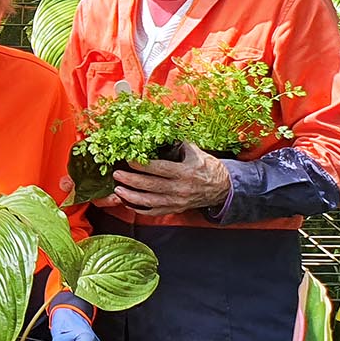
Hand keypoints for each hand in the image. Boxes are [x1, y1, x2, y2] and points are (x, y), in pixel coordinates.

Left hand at [111, 141, 231, 215]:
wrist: (223, 188)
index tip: (128, 159)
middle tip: (117, 174)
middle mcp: (180, 189)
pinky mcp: (176, 209)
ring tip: (118, 189)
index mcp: (185, 172)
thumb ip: (177, 142)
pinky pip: (155, 212)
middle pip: (151, 186)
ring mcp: (178, 202)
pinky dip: (140, 208)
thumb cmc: (207, 166)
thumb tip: (160, 128)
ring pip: (150, 202)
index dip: (142, 165)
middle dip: (131, 180)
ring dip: (131, 196)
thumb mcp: (195, 151)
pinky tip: (128, 203)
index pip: (159, 169)